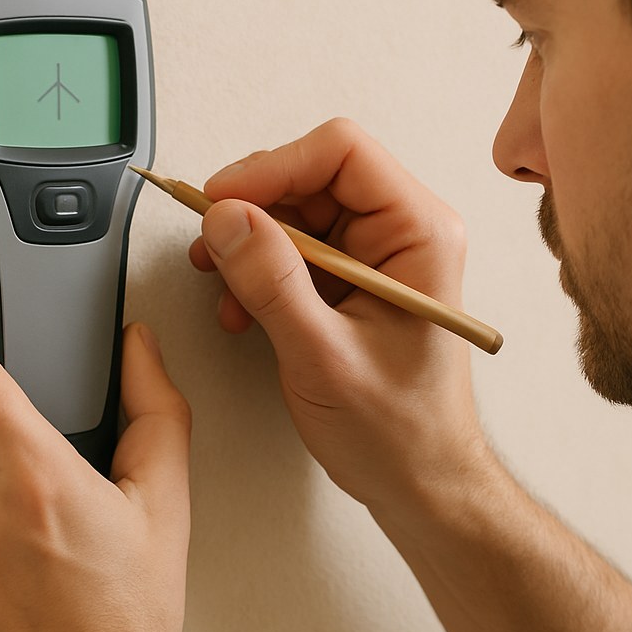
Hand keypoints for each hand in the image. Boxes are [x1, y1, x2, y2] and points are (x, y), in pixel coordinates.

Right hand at [189, 118, 490, 523]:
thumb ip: (272, 281)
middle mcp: (401, 233)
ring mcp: (376, 256)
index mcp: (419, 233)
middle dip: (253, 211)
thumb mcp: (324, 355)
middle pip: (311, 178)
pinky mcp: (352, 281)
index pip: (340, 152)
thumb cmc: (399, 431)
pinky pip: (294, 251)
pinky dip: (258, 273)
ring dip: (249, 247)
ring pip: (295, 214)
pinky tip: (242, 310)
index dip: (272, 167)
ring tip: (226, 289)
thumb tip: (226, 218)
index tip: (221, 200)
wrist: (419, 479)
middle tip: (212, 246)